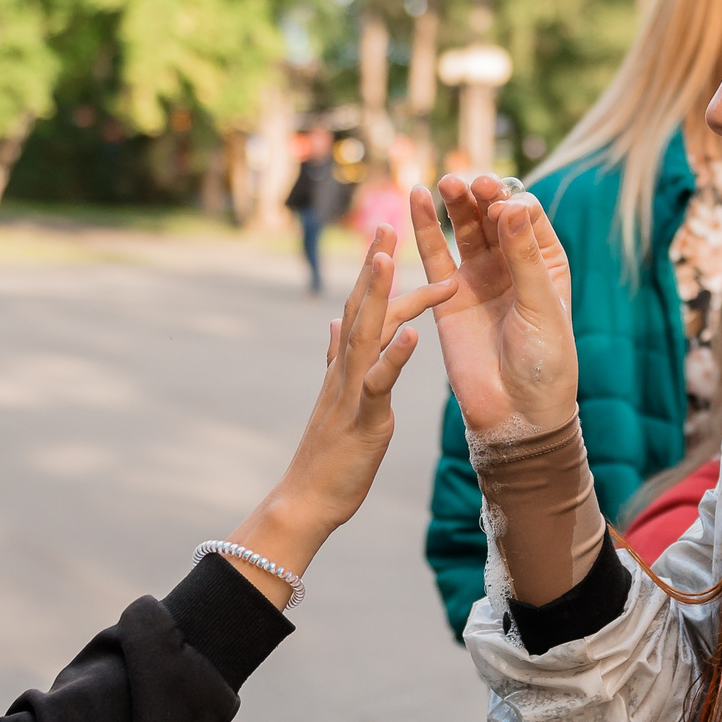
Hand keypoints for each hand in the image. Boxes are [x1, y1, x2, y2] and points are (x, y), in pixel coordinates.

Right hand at [221, 226, 452, 605]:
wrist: (308, 499)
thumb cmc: (329, 453)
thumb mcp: (337, 396)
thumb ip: (337, 357)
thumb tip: (335, 323)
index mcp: (346, 363)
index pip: (361, 307)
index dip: (373, 270)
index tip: (388, 234)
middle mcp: (345, 368)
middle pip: (360, 307)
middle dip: (375, 264)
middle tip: (389, 222)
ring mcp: (350, 390)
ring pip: (364, 334)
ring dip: (376, 295)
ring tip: (389, 258)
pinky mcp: (363, 418)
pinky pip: (378, 383)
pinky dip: (394, 357)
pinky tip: (413, 335)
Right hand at [410, 175, 578, 443]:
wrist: (516, 411)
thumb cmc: (545, 362)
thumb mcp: (541, 306)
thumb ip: (524, 257)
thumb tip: (508, 206)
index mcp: (546, 261)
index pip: (526, 216)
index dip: (512, 205)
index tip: (505, 211)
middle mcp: (512, 264)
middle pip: (493, 216)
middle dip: (482, 196)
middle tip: (470, 184)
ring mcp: (479, 278)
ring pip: (465, 230)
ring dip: (456, 204)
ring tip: (445, 184)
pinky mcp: (449, 296)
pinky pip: (435, 256)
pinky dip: (426, 228)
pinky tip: (418, 199)